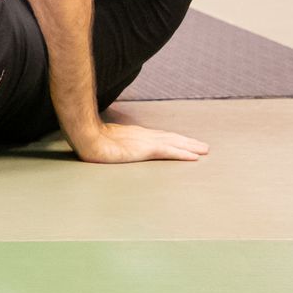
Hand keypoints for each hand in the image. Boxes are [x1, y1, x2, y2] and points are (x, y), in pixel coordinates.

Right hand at [77, 121, 209, 163]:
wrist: (88, 138)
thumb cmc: (92, 141)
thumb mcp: (106, 142)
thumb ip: (114, 143)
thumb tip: (111, 147)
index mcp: (135, 135)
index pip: (160, 137)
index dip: (174, 139)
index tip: (184, 142)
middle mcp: (144, 136)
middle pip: (171, 138)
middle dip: (187, 142)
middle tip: (203, 146)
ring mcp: (146, 141)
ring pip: (175, 144)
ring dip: (190, 147)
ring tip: (204, 150)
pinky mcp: (146, 149)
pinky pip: (170, 152)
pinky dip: (183, 154)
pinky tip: (194, 157)